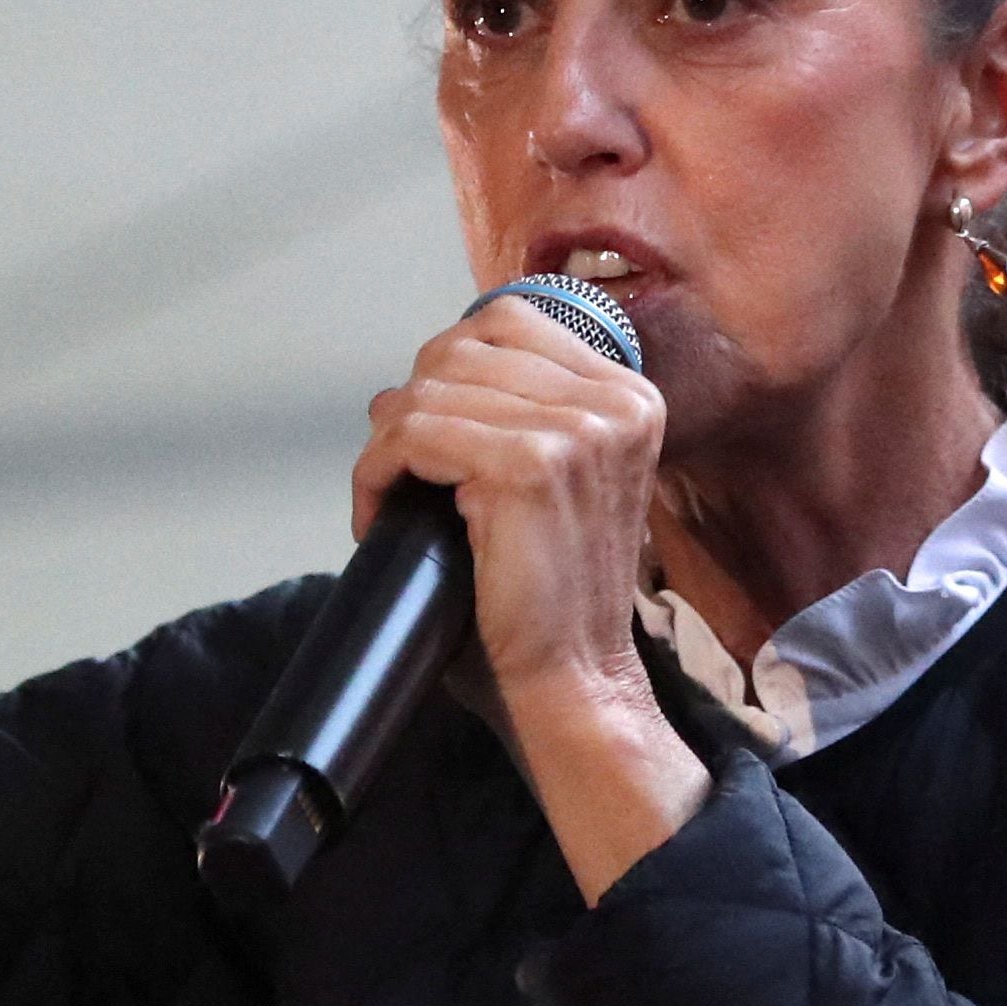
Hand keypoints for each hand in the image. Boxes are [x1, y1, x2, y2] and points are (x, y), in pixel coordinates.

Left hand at [353, 296, 705, 899]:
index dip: (447, 370)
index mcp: (628, 399)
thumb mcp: (547, 484)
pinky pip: (413, 432)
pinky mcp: (529, 465)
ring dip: (387, 446)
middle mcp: (615, 404)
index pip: (508, 321)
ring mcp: (577, 430)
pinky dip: (377, 472)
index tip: (429, 430)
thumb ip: (501, 421)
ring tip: (390, 499)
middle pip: (462, 349)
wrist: (572, 683)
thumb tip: (399, 389)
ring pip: (429, 389)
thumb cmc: (550, 600)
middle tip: (400, 474)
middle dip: (412, 408)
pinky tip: (380, 512)